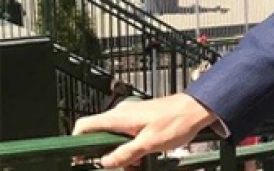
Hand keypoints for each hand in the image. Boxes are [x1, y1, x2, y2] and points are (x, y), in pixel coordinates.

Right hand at [72, 93, 217, 168]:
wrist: (197, 109)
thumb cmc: (177, 120)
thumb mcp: (148, 143)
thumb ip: (125, 154)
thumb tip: (106, 162)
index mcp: (118, 117)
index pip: (84, 126)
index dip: (76, 142)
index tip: (79, 158)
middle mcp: (121, 114)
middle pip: (100, 137)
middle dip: (107, 155)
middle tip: (121, 165)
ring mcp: (131, 115)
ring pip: (115, 138)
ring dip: (122, 153)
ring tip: (137, 162)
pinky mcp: (141, 119)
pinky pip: (127, 135)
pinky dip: (131, 147)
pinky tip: (143, 155)